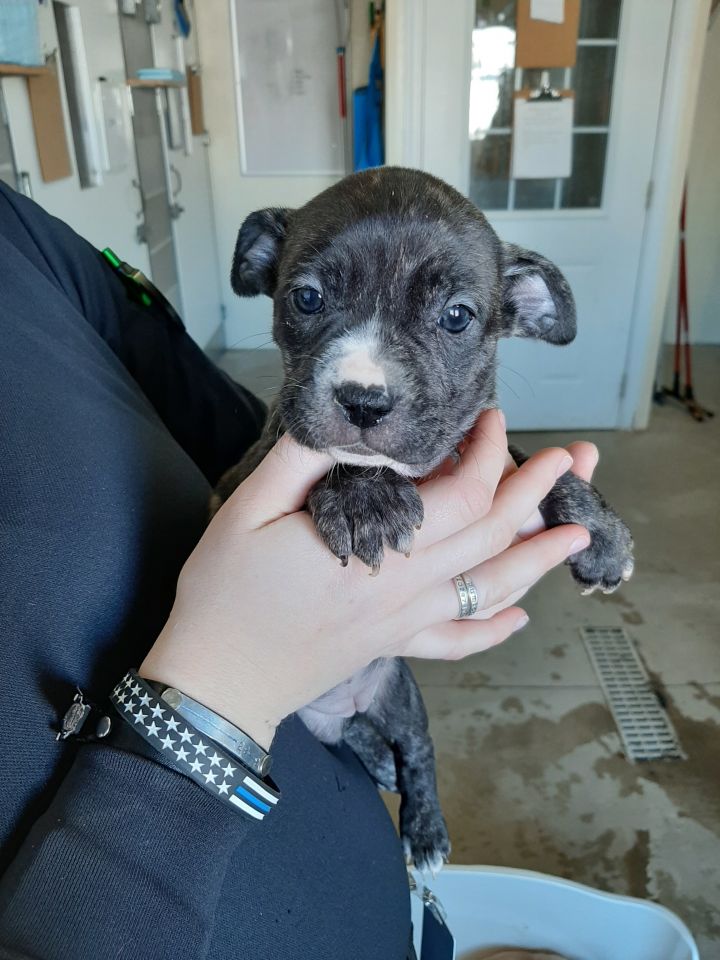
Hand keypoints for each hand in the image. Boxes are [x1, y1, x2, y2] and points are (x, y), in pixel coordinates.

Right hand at [140, 411, 589, 747]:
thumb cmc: (224, 594)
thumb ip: (301, 461)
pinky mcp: (392, 647)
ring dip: (538, 561)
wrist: (215, 686)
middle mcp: (405, 587)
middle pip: (491, 537)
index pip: (459, 496)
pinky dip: (492, 630)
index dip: (487, 454)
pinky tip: (518, 619)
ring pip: (489, 590)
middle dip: (535, 493)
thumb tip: (349, 422)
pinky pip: (456, 643)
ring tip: (578, 536)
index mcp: (378, 549)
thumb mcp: (247, 511)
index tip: (493, 418)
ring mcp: (403, 623)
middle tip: (573, 460)